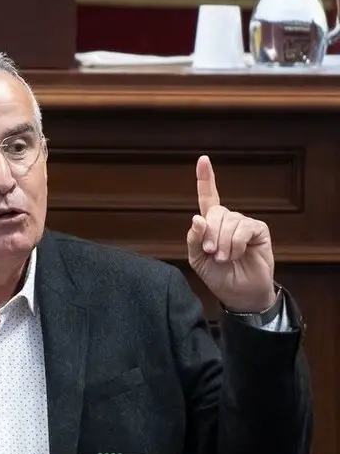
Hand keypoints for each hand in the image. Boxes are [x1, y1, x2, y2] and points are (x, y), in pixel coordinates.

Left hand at [186, 156, 275, 312]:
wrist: (238, 293)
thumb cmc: (218, 276)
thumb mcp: (197, 259)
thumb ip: (194, 239)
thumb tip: (197, 218)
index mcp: (211, 224)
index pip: (208, 197)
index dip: (205, 179)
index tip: (203, 159)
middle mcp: (228, 220)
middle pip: (215, 212)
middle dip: (210, 234)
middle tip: (211, 253)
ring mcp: (244, 223)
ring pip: (229, 221)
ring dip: (222, 243)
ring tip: (224, 259)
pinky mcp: (259, 230)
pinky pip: (244, 228)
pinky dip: (236, 243)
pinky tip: (236, 254)